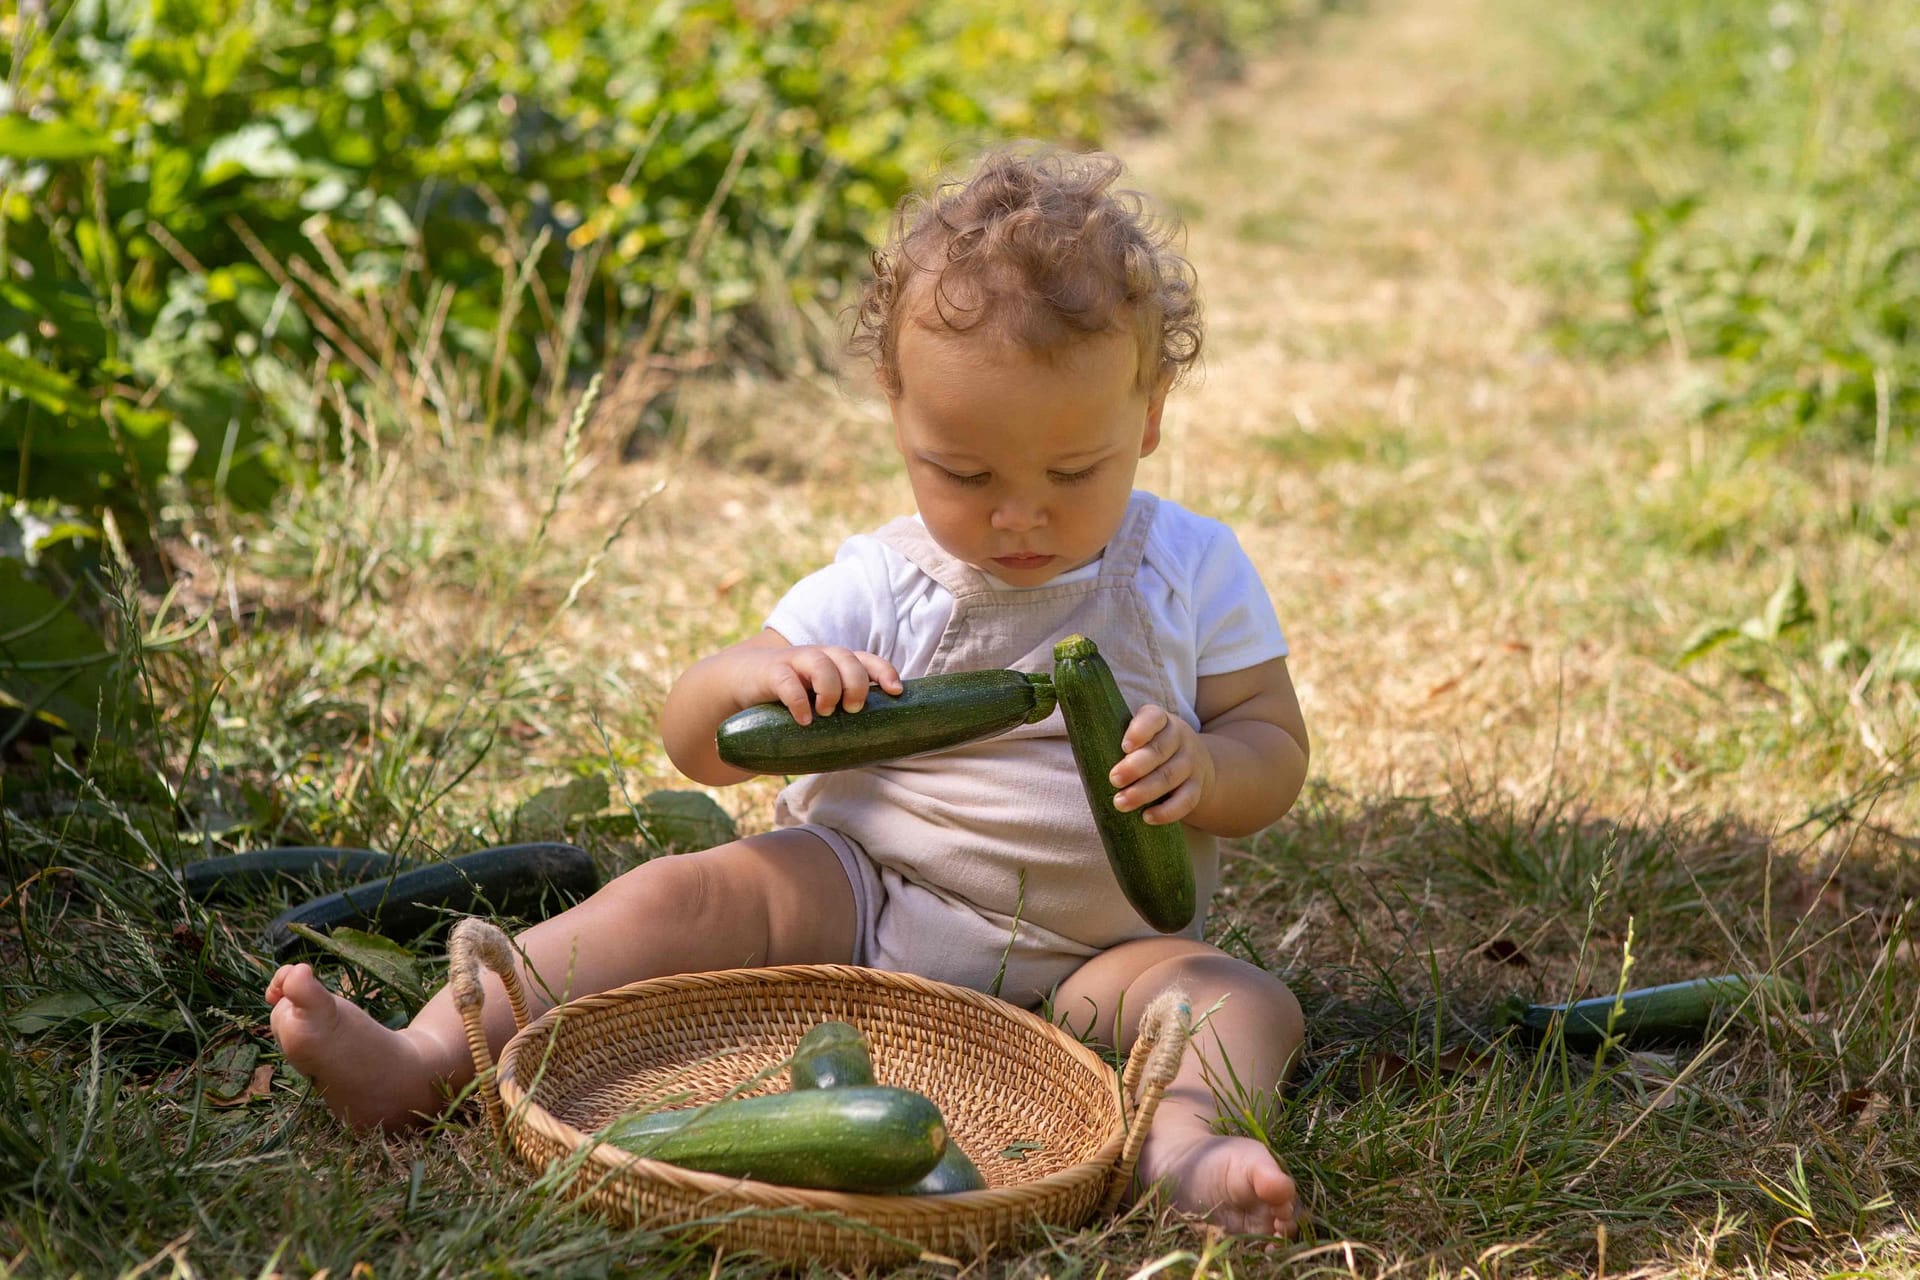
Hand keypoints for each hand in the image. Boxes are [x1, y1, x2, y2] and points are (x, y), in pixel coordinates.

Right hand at [752, 645, 902, 725]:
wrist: (738, 683)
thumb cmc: (787, 700)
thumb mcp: (815, 703)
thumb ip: (837, 718)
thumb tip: (869, 753)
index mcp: (835, 665)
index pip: (865, 660)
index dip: (883, 671)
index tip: (895, 692)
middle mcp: (818, 657)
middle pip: (847, 658)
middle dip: (856, 683)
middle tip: (853, 709)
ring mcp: (793, 662)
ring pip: (821, 662)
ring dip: (830, 687)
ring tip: (826, 713)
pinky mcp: (769, 672)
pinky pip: (786, 681)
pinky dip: (799, 700)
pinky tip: (804, 720)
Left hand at [1108, 703, 1213, 824]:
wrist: (1198, 765)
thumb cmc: (1151, 749)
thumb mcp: (1141, 736)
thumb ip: (1115, 737)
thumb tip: (1077, 743)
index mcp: (1161, 720)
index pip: (1153, 718)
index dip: (1140, 730)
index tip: (1124, 746)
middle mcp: (1179, 738)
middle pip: (1160, 750)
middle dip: (1135, 767)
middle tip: (1113, 780)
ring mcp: (1191, 763)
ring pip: (1171, 776)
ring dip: (1144, 791)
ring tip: (1120, 803)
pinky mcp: (1197, 787)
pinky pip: (1186, 800)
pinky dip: (1168, 811)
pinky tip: (1147, 818)